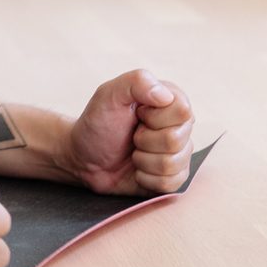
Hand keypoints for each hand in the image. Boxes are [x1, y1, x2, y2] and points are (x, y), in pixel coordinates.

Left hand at [57, 69, 193, 195]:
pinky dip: (146, 178)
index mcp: (171, 100)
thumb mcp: (109, 95)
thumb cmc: (98, 123)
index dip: (154, 117)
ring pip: (173, 164)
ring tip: (133, 152)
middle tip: (132, 136)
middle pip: (177, 140)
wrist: (84, 157)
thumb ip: (136, 82)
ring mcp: (180, 153)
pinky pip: (170, 184)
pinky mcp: (174, 177)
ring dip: (143, 160)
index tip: (136, 114)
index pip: (182, 111)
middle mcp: (181, 127)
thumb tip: (165, 96)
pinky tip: (137, 169)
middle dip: (144, 141)